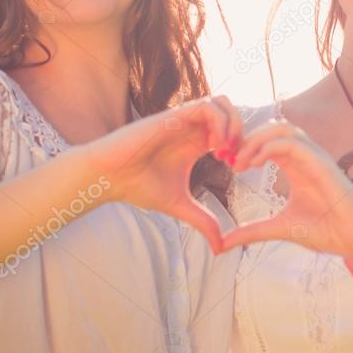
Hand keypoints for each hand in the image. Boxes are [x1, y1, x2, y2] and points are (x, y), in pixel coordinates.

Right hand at [87, 95, 241, 253]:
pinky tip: (214, 149)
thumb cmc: (138, 186)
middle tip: (236, 159)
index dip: (242, 147)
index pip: (231, 130)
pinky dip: (220, 124)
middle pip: (232, 111)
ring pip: (223, 103)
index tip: (237, 170)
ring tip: (225, 152)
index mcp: (196, 143)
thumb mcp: (180, 206)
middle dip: (243, 133)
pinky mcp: (173, 116)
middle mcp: (192, 128)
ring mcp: (183, 119)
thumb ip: (203, 221)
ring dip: (233, 125)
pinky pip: (208, 106)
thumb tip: (221, 250)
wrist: (109, 177)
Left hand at [223, 119, 352, 256]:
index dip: (245, 146)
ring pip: (283, 128)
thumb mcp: (279, 228)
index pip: (268, 141)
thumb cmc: (326, 231)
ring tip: (241, 161)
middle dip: (248, 139)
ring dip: (257, 139)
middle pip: (273, 128)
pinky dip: (270, 147)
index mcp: (295, 166)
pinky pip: (293, 143)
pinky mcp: (322, 164)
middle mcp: (305, 157)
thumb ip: (252, 231)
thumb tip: (222, 244)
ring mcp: (315, 157)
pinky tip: (255, 163)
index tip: (228, 165)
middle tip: (229, 160)